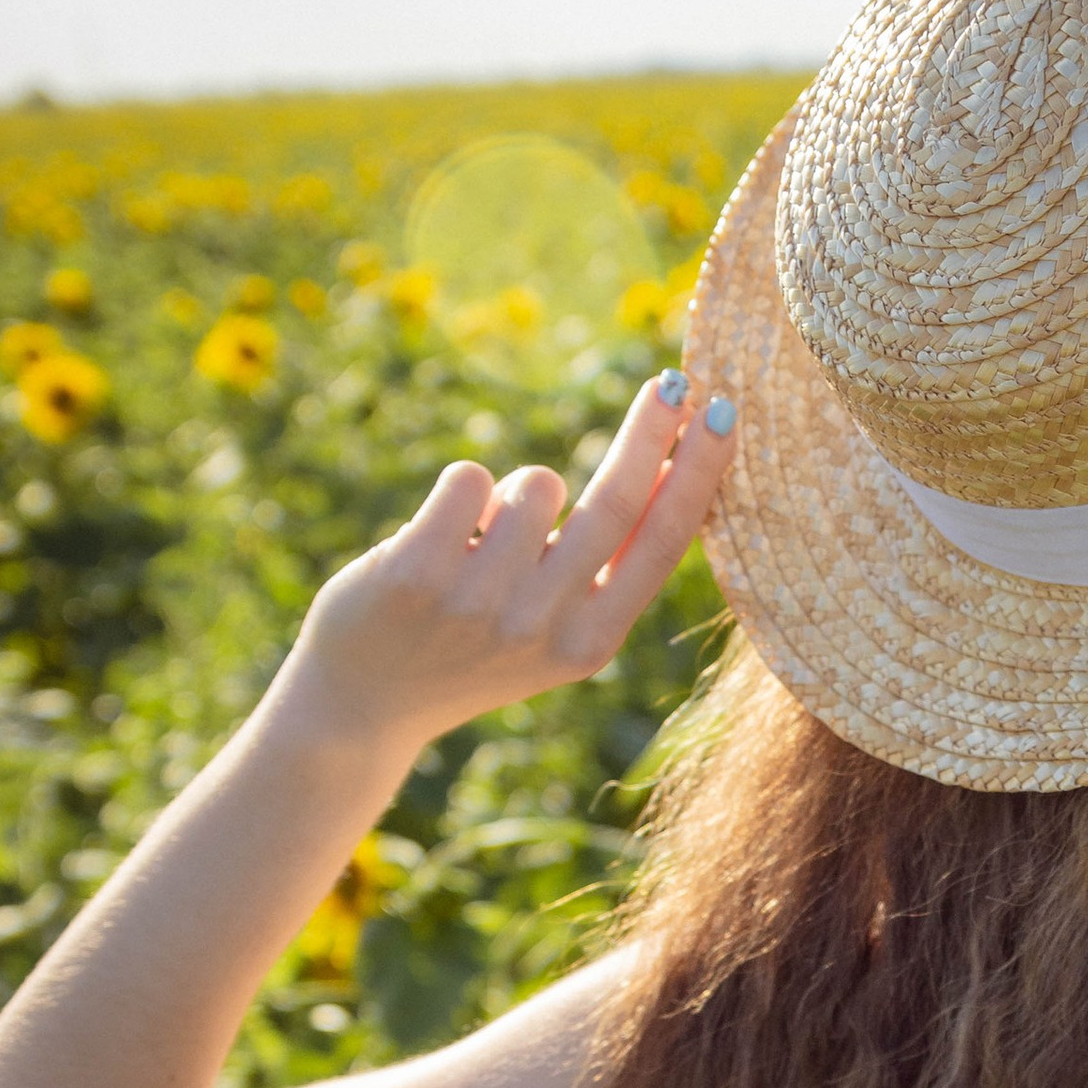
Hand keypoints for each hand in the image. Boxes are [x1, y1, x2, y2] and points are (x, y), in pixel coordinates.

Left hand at [283, 369, 736, 754]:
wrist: (363, 705)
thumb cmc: (469, 649)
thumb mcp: (553, 632)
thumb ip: (599, 571)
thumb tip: (661, 469)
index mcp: (590, 643)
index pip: (661, 543)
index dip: (696, 474)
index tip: (724, 416)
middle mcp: (542, 627)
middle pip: (616, 502)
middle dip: (651, 431)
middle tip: (672, 382)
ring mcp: (479, 602)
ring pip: (533, 484)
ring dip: (514, 491)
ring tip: (480, 542)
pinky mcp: (418, 573)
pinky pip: (469, 478)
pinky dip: (460, 490)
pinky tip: (440, 537)